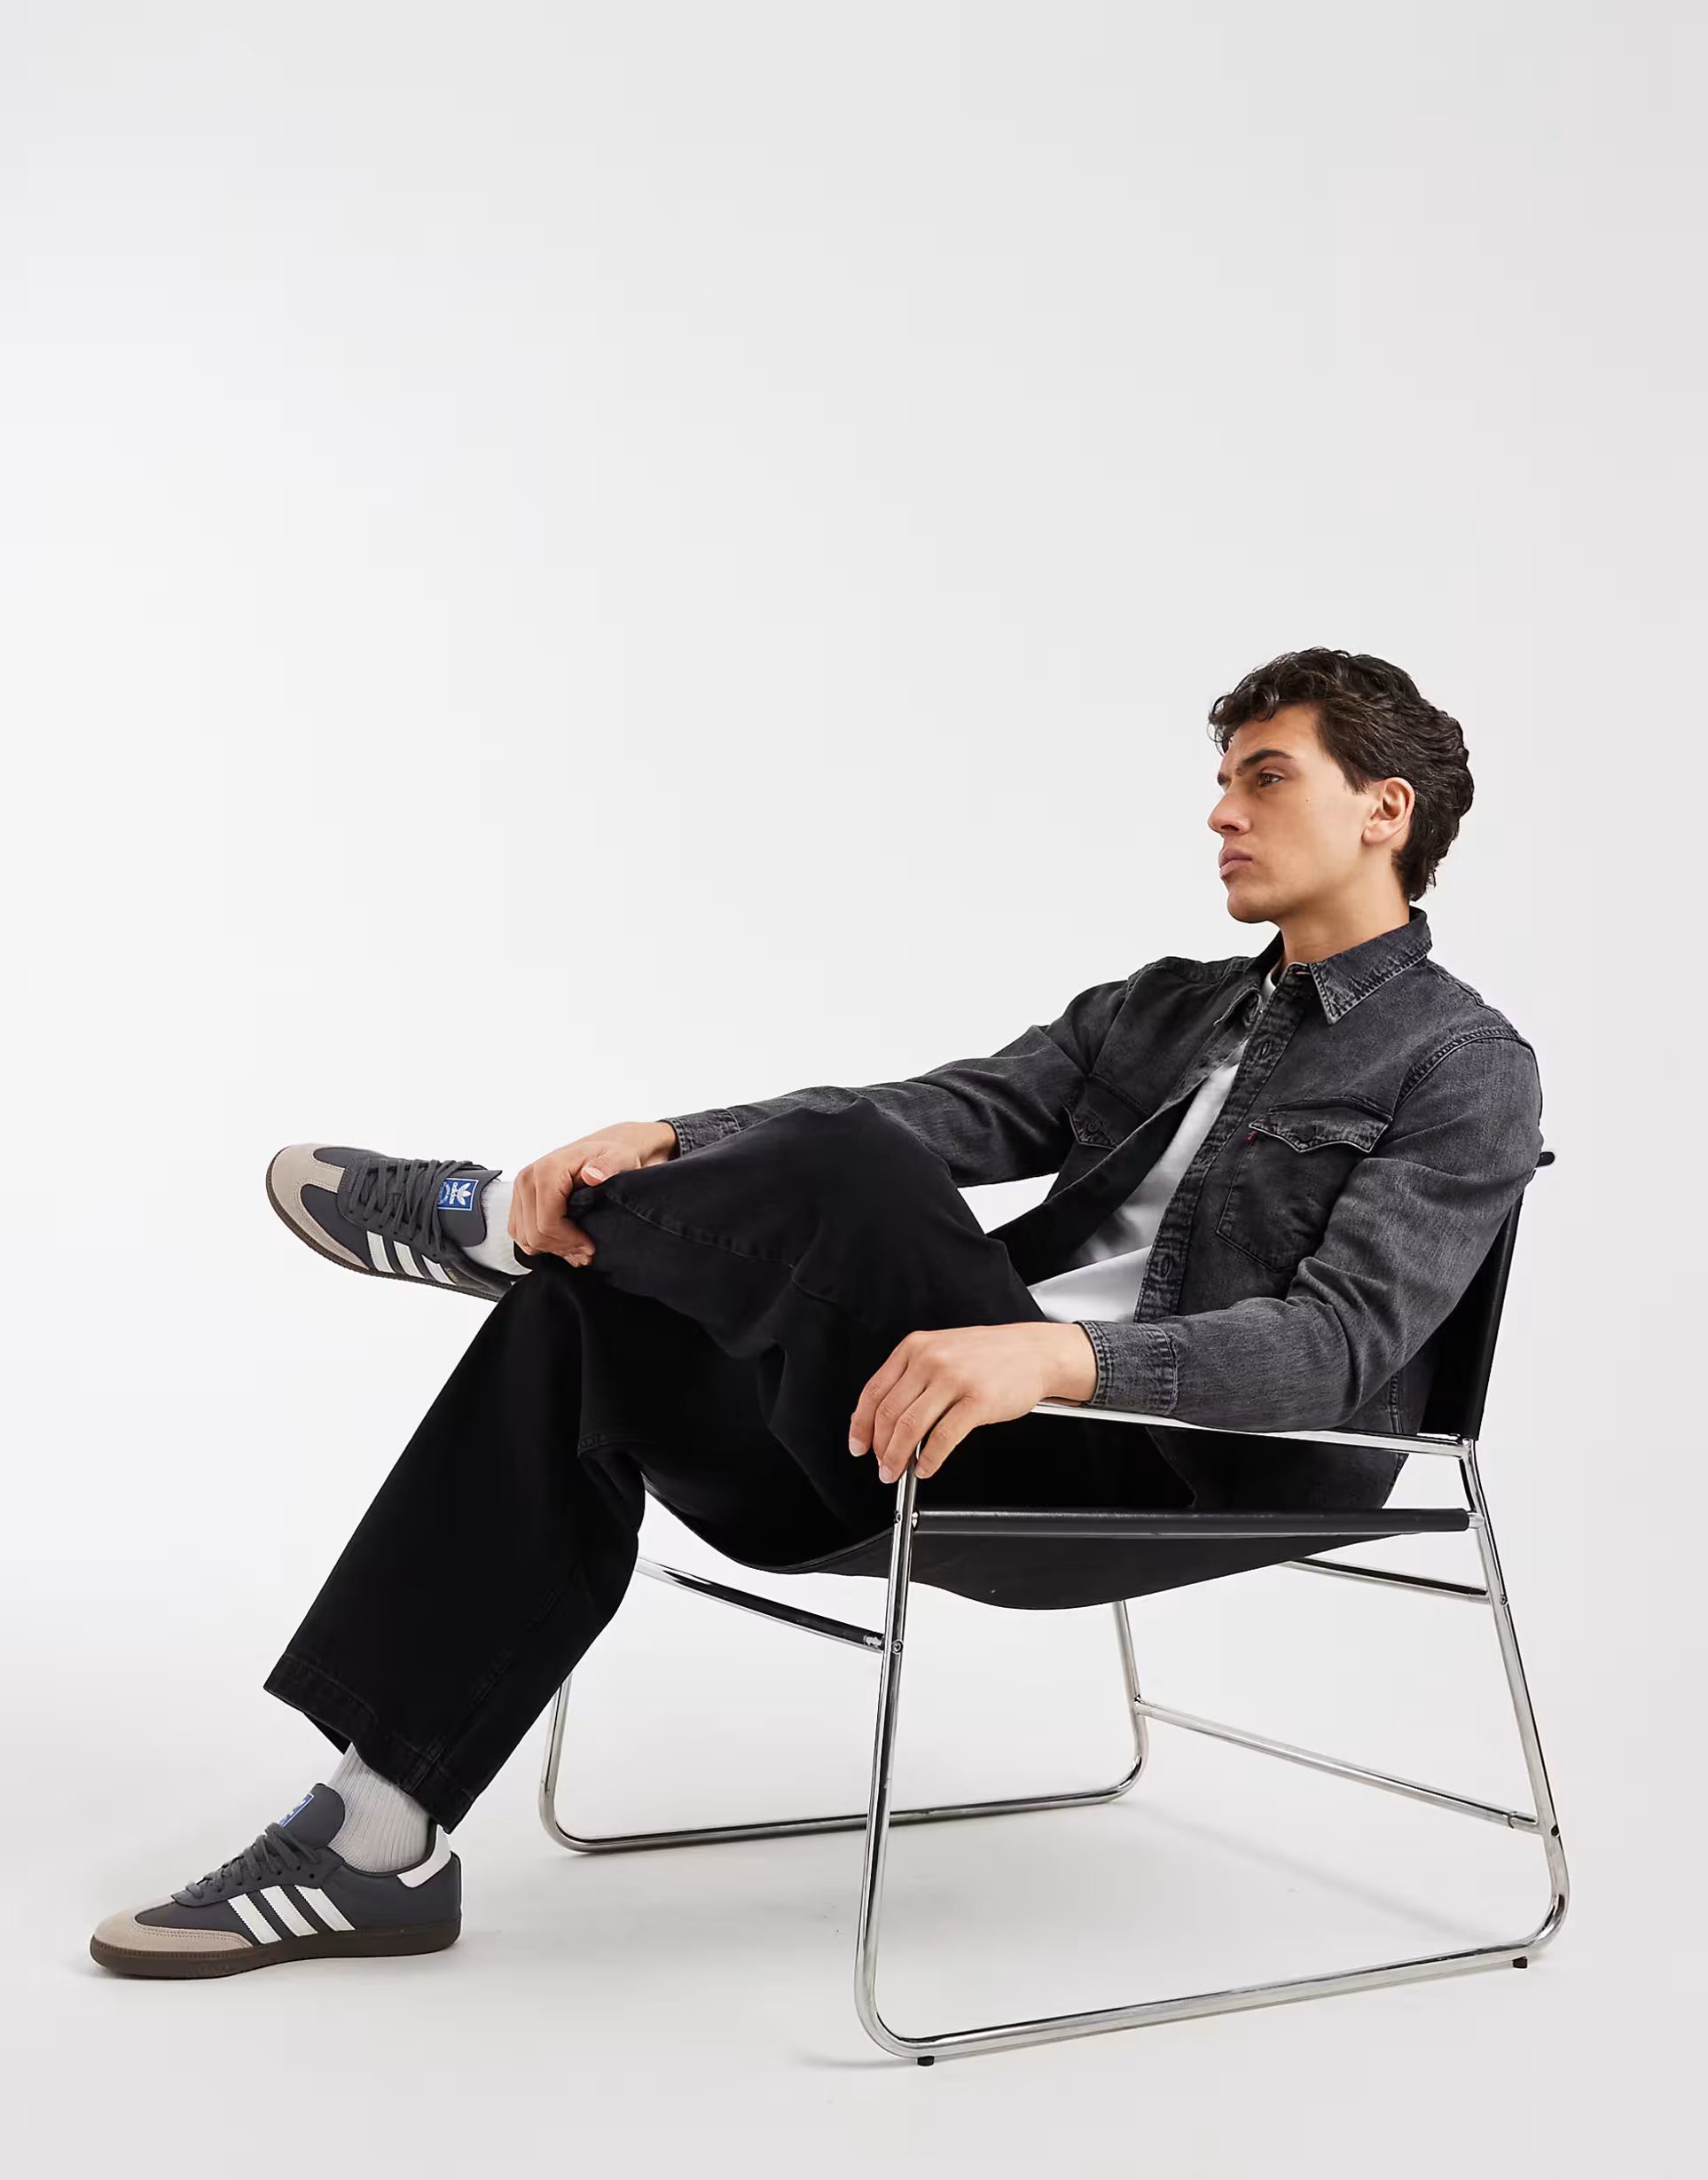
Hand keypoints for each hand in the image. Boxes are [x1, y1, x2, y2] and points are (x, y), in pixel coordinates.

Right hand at [509, 1121, 677, 1263]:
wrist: (599, 1151)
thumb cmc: (608, 1156)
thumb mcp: (619, 1158)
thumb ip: (608, 1166)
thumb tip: (592, 1175)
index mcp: (546, 1170)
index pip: (547, 1222)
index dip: (569, 1241)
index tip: (590, 1246)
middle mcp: (527, 1179)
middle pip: (533, 1235)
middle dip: (562, 1247)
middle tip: (586, 1250)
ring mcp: (520, 1191)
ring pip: (525, 1239)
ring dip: (551, 1249)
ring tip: (576, 1246)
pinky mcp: (519, 1201)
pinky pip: (520, 1234)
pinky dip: (541, 1244)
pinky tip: (564, 1241)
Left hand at [848, 1322, 1097, 1483]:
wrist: (1035, 1351)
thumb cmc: (990, 1355)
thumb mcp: (942, 1350)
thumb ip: (913, 1378)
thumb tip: (886, 1422)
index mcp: (914, 1347)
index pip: (873, 1392)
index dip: (860, 1425)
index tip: (858, 1445)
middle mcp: (930, 1359)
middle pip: (888, 1413)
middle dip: (880, 1448)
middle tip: (882, 1466)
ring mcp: (954, 1379)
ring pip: (910, 1427)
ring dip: (898, 1457)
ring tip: (898, 1471)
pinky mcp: (977, 1400)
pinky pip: (943, 1437)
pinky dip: (930, 1459)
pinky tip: (927, 1468)